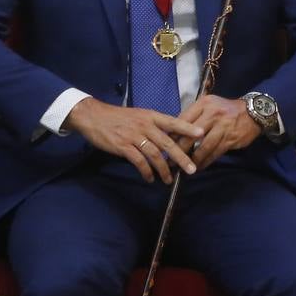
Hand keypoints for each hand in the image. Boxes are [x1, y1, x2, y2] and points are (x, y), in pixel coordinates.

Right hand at [63, 97, 202, 183]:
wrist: (94, 117)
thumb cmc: (117, 117)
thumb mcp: (138, 115)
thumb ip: (152, 125)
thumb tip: (168, 138)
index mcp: (150, 116)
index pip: (173, 121)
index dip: (187, 128)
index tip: (201, 134)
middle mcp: (144, 125)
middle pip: (167, 142)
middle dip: (181, 157)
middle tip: (191, 169)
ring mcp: (134, 135)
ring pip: (154, 155)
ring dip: (163, 169)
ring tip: (168, 180)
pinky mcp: (123, 146)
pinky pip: (139, 161)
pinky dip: (146, 171)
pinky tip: (150, 178)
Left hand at [176, 95, 262, 169]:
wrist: (253, 112)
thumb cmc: (226, 110)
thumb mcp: (210, 105)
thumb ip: (194, 115)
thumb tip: (176, 132)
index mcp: (204, 103)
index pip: (183, 119)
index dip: (173, 134)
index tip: (165, 145)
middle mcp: (212, 114)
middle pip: (190, 135)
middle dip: (179, 150)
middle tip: (171, 161)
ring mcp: (222, 126)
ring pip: (203, 147)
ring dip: (193, 159)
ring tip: (185, 167)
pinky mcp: (230, 138)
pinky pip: (215, 153)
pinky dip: (206, 161)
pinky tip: (200, 166)